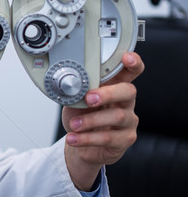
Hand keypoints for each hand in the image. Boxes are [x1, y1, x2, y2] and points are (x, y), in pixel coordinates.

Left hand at [62, 52, 144, 190]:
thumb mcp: (76, 101)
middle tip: (88, 98)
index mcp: (114, 87)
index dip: (133, 63)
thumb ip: (77, 91)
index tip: (126, 57)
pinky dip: (87, 138)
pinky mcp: (125, 139)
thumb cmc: (82, 117)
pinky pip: (109, 138)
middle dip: (108, 93)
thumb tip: (69, 86)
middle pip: (128, 91)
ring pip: (118, 116)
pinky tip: (73, 138)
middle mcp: (125, 102)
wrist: (82, 145)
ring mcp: (128, 121)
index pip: (130, 72)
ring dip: (91, 120)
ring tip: (74, 125)